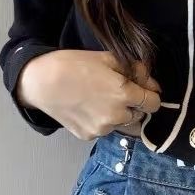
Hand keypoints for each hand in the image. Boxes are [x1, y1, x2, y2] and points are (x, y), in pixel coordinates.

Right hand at [16, 49, 161, 139]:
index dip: (151, 95)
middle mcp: (116, 115)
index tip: (143, 89)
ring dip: (118, 114)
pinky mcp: (88, 136)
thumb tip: (150, 80)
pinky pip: (104, 129)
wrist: (41, 82)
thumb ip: (134, 69)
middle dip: (134, 105)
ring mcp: (102, 129)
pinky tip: (88, 108)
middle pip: (139, 115)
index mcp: (124, 94)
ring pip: (121, 124)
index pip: (154, 103)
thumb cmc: (73, 65)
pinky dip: (101, 121)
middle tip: (117, 92)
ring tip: (100, 99)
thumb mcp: (107, 58)